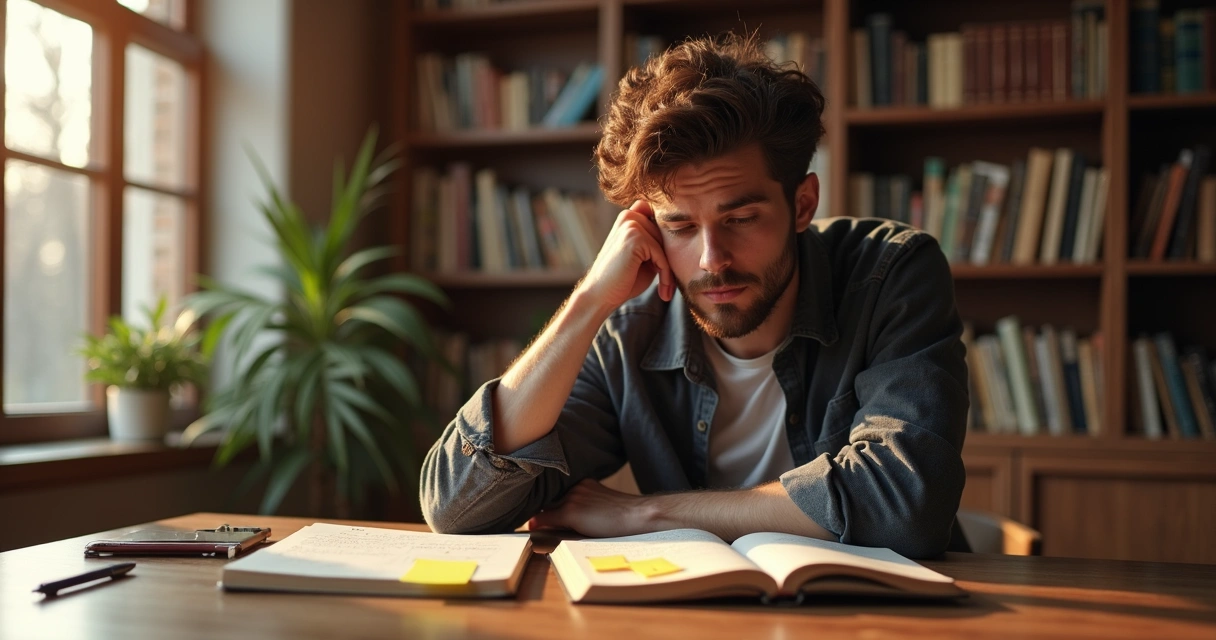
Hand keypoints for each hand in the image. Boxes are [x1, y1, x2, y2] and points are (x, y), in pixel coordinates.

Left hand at [528, 479, 658, 537]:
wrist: (637, 515)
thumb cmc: (624, 514)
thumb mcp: (602, 503)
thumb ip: (586, 504)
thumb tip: (567, 516)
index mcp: (584, 483)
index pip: (560, 491)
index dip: (548, 499)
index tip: (537, 503)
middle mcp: (576, 487)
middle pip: (551, 498)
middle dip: (539, 505)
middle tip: (526, 512)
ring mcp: (572, 498)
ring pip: (547, 507)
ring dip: (538, 515)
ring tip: (527, 521)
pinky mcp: (571, 512)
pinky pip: (547, 517)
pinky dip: (538, 523)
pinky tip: (531, 528)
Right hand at [575, 200, 674, 316]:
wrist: (600, 296)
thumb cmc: (623, 280)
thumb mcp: (645, 258)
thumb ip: (658, 245)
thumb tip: (685, 239)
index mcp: (630, 217)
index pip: (663, 225)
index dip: (669, 244)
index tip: (673, 271)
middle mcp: (629, 216)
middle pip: (667, 236)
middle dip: (670, 261)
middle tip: (669, 286)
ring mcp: (631, 224)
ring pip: (666, 246)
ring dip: (669, 270)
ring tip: (666, 290)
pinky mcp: (634, 236)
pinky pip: (661, 255)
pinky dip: (666, 275)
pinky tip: (663, 292)